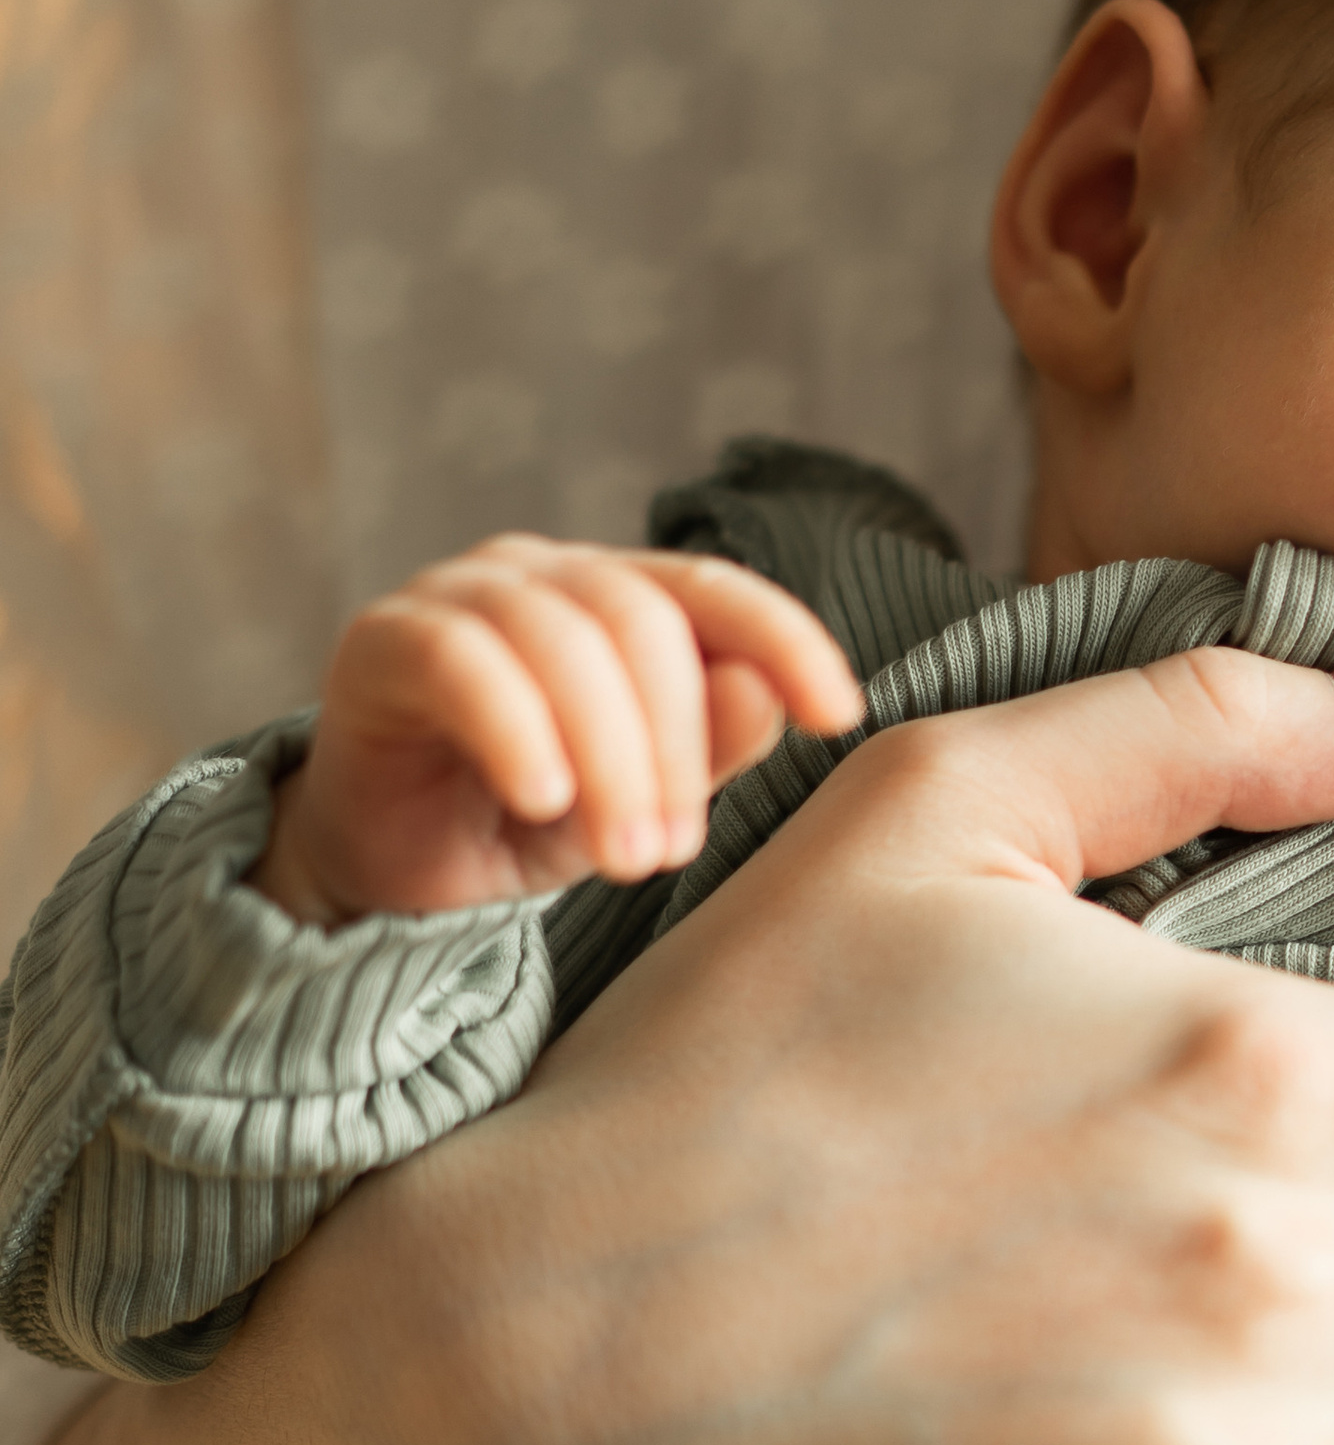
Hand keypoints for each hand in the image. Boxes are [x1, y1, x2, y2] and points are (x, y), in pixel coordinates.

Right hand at [251, 534, 861, 923]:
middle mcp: (542, 575)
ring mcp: (460, 595)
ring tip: (622, 855)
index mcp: (617, 598)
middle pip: (642, 622)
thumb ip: (707, 749)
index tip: (838, 716)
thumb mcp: (639, 801)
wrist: (394, 869)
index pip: (714, 591)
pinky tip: (544, 799)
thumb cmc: (525, 822)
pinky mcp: (384, 639)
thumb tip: (770, 693)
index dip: (784, 640)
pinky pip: (463, 661)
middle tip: (671, 852)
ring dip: (609, 757)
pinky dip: (517, 730)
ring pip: (562, 642)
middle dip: (674, 746)